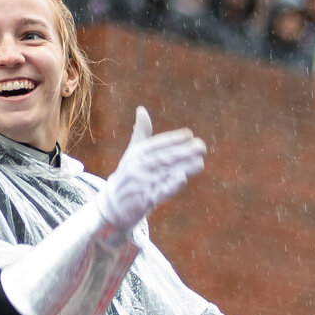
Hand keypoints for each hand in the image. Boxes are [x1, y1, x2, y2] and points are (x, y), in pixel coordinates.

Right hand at [95, 106, 205, 230]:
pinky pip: (158, 192)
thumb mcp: (132, 153)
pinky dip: (170, 185)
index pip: (155, 144)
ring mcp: (139, 184)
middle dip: (183, 152)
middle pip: (162, 158)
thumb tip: (141, 109)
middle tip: (201, 146)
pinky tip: (183, 179)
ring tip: (200, 162)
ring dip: (182, 168)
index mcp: (135, 154)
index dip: (172, 139)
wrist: (113, 205)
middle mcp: (136, 167)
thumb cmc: (127, 175)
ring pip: (164, 174)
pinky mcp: (142, 200)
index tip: (189, 134)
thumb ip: (140, 133)